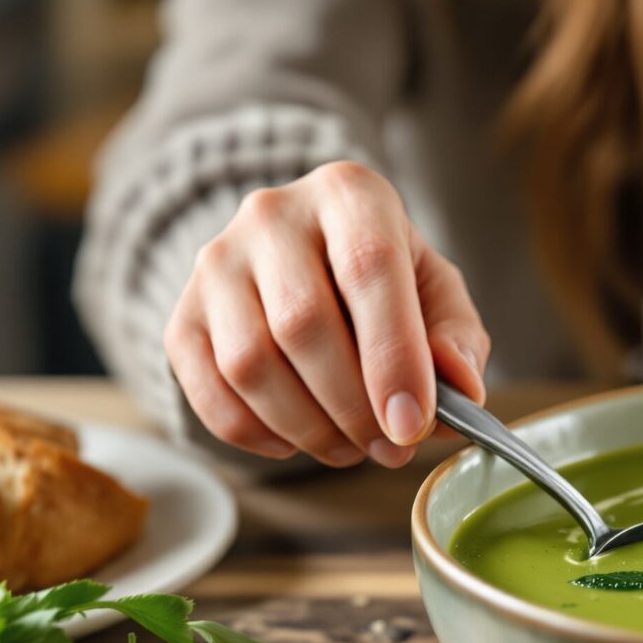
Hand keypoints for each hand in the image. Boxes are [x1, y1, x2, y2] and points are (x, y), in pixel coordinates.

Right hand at [164, 161, 490, 467]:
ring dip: (308, 428)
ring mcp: (216, 263)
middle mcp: (272, 216)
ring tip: (350, 447)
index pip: (370, 270)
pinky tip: (296, 439)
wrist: (303, 257)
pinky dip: (256, 434)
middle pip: (302, 325)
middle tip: (390, 448)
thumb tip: (461, 392)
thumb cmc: (383, 280)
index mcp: (350, 194)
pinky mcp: (181, 315)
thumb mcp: (437, 294)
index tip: (412, 425)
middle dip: (353, 408)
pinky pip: (208, 393)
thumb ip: (457, 341)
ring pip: (250, 364)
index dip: (393, 357)